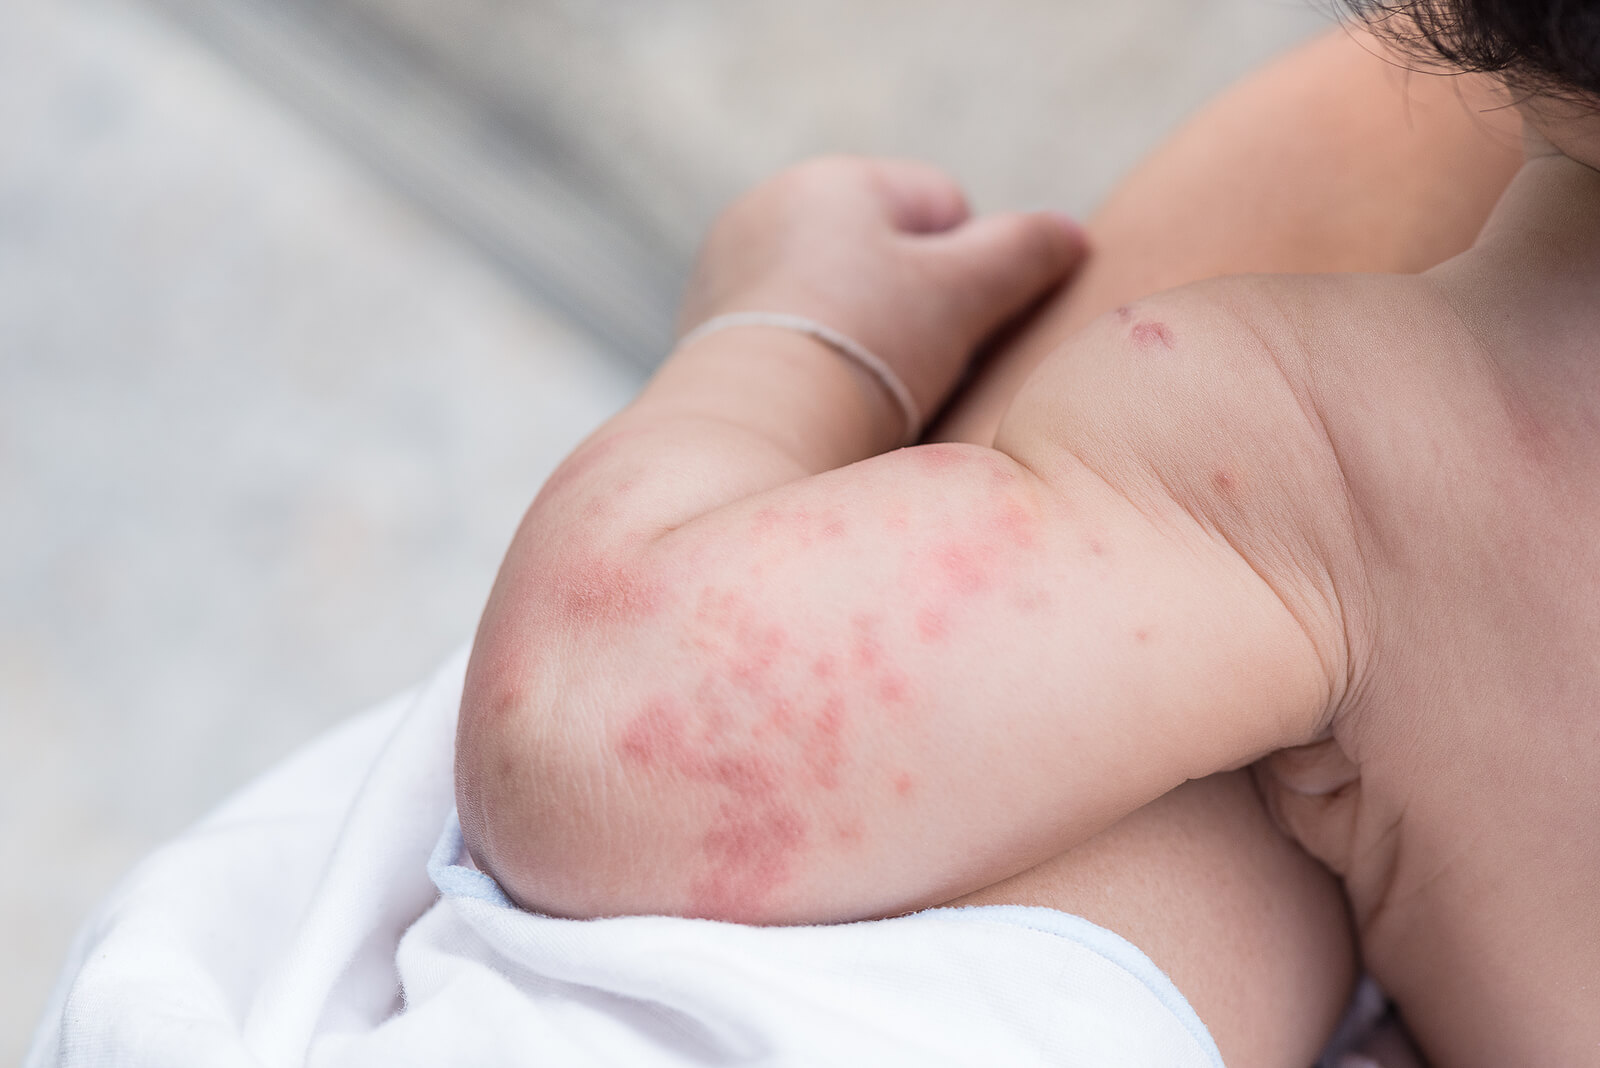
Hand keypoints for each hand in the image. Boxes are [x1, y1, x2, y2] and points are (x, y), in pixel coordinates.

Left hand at [677, 156, 1085, 424]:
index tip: (960, 331)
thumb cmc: (864, 351)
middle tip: (923, 368)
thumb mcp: (963, 293)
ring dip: (869, 339)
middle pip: (885, 255)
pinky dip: (817, 366)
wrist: (749, 436)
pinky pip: (791, 339)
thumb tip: (1071, 235)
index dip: (971, 272)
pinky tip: (823, 407)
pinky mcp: (706, 336)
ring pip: (838, 299)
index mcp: (833, 181)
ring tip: (872, 394)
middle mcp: (769, 210)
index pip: (943, 205)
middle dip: (916, 306)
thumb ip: (1027, 252)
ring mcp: (729, 274)